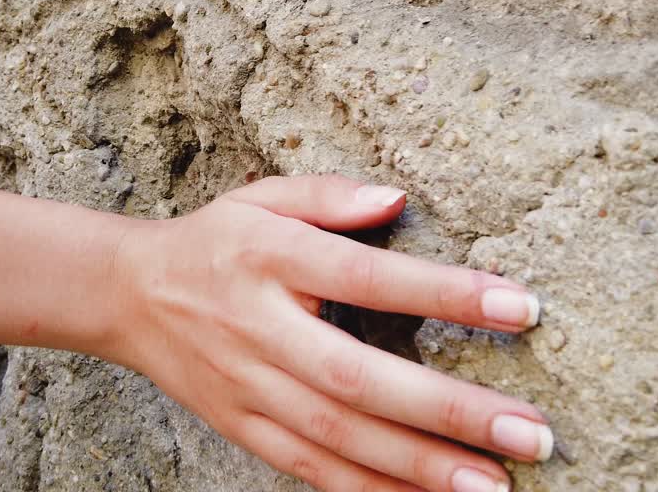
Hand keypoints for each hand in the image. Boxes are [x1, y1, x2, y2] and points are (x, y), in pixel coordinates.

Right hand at [110, 175, 550, 491]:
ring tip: (495, 485)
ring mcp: (248, 387)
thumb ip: (329, 196)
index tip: (521, 307)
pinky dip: (369, 491)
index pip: (366, 277)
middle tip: (530, 432)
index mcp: (271, 258)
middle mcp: (260, 328)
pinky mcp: (243, 428)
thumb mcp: (263, 196)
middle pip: (358, 378)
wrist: (128, 297)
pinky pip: (310, 470)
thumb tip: (398, 199)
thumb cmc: (216, 241)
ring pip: (338, 439)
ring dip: (420, 467)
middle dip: (449, 411)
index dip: (443, 294)